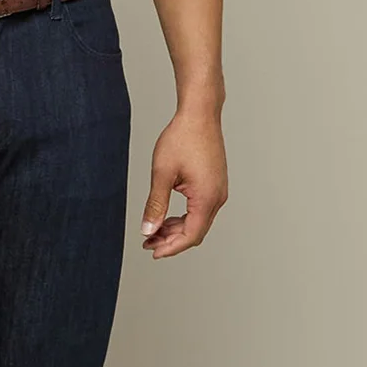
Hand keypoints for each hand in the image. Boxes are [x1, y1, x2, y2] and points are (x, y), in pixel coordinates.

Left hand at [140, 108, 226, 258]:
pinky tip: (167, 216)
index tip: (153, 252)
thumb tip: (148, 230)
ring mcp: (218, 191)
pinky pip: (201, 209)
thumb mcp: (162, 174)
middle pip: (196, 232)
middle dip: (172, 241)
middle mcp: (217, 197)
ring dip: (177, 229)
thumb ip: (156, 205)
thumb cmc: (182, 138)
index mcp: (207, 197)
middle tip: (148, 242)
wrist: (199, 114)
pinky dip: (184, 217)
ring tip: (154, 230)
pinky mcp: (215, 184)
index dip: (171, 248)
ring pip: (198, 221)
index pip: (191, 235)